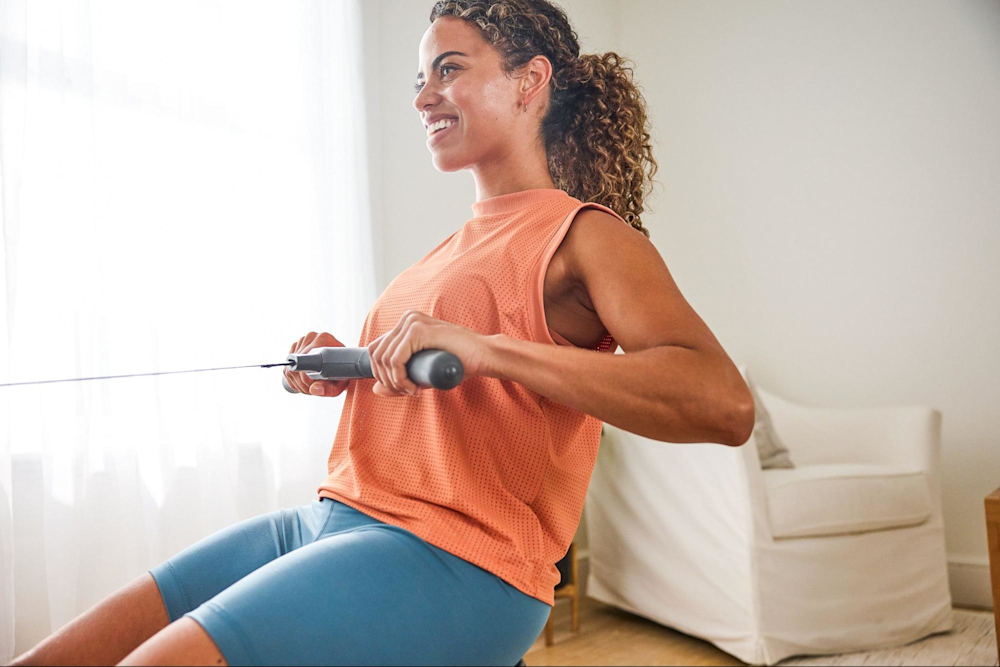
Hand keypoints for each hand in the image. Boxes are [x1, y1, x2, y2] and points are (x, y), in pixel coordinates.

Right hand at [284, 332, 350, 396]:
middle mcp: (311, 337)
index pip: (306, 363)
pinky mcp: (295, 348)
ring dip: (298, 382)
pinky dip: (294, 378)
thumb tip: (314, 389)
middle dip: (303, 384)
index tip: (315, 384)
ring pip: (290, 369)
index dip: (308, 379)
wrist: (343, 366)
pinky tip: (306, 378)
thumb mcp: (340, 384)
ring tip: (313, 382)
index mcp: (324, 340)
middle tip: (315, 387)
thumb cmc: (343, 374)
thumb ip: (328, 388)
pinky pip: (287, 369)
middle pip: (296, 367)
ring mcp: (302, 342)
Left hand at [367, 309, 491, 397]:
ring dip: (395, 382)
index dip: (382, 374)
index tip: (401, 388)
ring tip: (413, 390)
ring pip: (384, 358)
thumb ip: (400, 379)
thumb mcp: (423, 372)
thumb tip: (375, 389)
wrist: (484, 356)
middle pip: (376, 354)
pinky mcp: (418, 330)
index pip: (376, 349)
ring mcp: (412, 322)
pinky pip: (396, 360)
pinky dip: (400, 378)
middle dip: (387, 379)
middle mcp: (407, 319)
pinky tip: (414, 387)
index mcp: (406, 324)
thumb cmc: (458, 362)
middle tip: (407, 391)